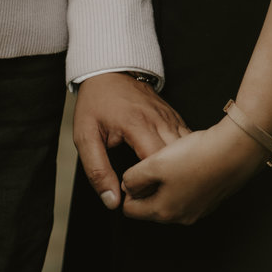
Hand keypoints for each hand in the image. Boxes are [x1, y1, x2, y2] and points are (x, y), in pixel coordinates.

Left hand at [74, 72, 189, 207]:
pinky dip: (183, 160)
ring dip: (178, 173)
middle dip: (166, 185)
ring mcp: (171, 118)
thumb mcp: (86, 136)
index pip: (154, 165)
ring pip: (186, 153)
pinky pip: (186, 143)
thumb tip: (112, 201)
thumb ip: (97, 170)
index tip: (136, 197)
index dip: (149, 188)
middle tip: (150, 198)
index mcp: (137, 125)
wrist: (110, 70)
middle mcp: (160, 121)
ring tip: (164, 188)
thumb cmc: (96, 102)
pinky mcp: (175, 118)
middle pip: (176, 161)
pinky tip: (174, 172)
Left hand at [121, 119, 265, 224]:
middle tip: (153, 161)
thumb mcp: (155, 163)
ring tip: (172, 157)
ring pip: (170, 196)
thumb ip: (134, 178)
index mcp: (164, 211)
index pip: (131, 210)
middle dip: (148, 185)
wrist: (237, 150)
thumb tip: (127, 186)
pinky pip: (188, 190)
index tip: (134, 170)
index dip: (127, 188)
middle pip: (151, 205)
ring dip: (166, 180)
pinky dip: (183, 177)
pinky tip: (189, 159)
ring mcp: (199, 208)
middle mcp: (182, 216)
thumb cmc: (197, 156)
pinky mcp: (211, 197)